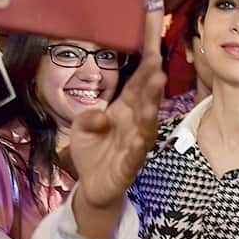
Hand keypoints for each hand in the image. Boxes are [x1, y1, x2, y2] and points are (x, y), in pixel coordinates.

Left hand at [70, 56, 164, 208]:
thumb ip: (88, 116)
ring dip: (149, 118)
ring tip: (151, 106)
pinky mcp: (128, 168)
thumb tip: (101, 116)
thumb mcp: (80, 127)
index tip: (155, 54)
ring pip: (145, 130)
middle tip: (158, 73)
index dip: (145, 72)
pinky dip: (137, 150)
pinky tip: (138, 141)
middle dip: (152, 90)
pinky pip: (134, 158)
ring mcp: (134, 147)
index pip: (136, 87)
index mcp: (124, 111)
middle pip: (145, 105)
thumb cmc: (91, 149)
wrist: (91, 183)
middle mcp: (134, 125)